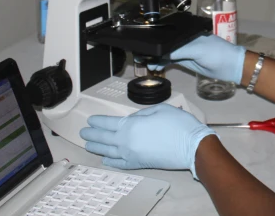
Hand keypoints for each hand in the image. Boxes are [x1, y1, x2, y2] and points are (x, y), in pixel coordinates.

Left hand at [79, 104, 214, 178]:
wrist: (191, 146)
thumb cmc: (178, 125)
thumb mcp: (159, 109)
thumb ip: (141, 114)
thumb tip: (132, 119)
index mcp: (131, 125)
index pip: (108, 123)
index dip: (98, 121)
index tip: (90, 120)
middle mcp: (126, 142)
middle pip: (104, 138)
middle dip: (93, 135)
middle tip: (83, 133)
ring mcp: (131, 155)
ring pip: (108, 152)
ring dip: (97, 148)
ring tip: (88, 145)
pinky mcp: (139, 164)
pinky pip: (120, 164)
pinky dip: (111, 162)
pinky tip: (105, 160)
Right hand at [148, 34, 245, 83]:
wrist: (231, 67)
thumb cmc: (217, 53)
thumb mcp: (198, 50)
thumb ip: (180, 51)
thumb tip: (161, 52)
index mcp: (189, 32)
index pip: (170, 34)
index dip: (158, 39)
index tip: (144, 45)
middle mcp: (185, 40)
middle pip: (166, 43)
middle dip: (154, 49)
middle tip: (142, 56)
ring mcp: (185, 50)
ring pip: (167, 52)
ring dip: (157, 58)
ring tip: (146, 63)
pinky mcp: (186, 60)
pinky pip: (172, 60)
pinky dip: (163, 62)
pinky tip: (155, 66)